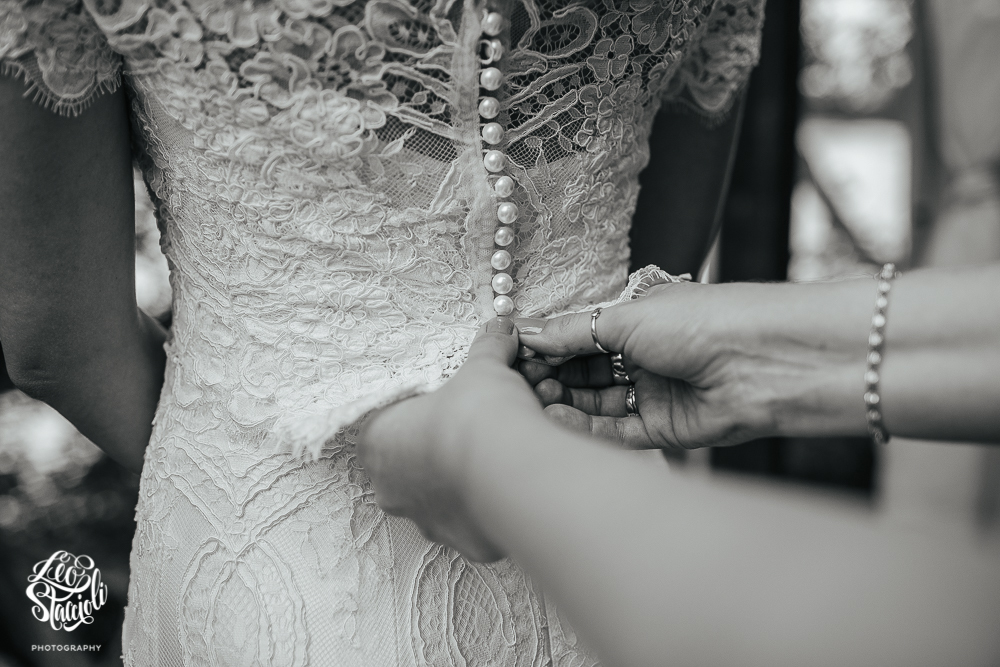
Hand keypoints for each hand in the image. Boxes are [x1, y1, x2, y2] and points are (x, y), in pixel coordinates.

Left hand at [357, 316, 542, 561]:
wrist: (512, 467)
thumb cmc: (478, 414)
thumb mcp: (481, 367)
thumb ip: (486, 348)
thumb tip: (500, 327)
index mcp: (376, 443)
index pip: (385, 426)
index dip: (418, 413)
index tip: (446, 406)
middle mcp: (390, 490)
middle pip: (412, 466)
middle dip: (442, 451)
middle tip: (475, 430)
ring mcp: (426, 522)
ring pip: (443, 499)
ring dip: (465, 481)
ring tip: (499, 457)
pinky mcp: (463, 545)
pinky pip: (474, 523)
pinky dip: (491, 507)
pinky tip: (513, 485)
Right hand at [515, 280, 864, 449]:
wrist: (766, 360)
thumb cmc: (703, 321)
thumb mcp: (628, 319)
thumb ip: (574, 333)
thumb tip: (525, 333)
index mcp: (637, 322)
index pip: (577, 339)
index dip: (545, 349)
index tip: (510, 357)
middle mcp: (643, 359)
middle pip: (583, 374)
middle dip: (549, 380)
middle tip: (514, 387)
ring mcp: (654, 395)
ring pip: (596, 406)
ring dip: (564, 406)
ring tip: (531, 406)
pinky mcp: (665, 431)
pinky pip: (617, 433)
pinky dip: (587, 430)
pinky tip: (558, 423)